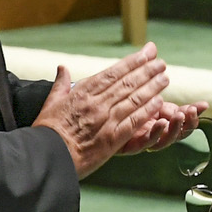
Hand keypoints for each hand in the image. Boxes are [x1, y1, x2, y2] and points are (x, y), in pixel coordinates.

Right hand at [33, 44, 177, 177]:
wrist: (46, 157)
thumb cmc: (46, 131)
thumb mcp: (50, 102)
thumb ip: (60, 84)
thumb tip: (62, 67)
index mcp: (82, 93)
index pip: (112, 73)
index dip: (132, 62)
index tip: (146, 53)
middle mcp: (97, 104)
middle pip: (127, 83)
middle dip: (147, 71)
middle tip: (161, 63)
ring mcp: (106, 120)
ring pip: (134, 99)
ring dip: (152, 87)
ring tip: (165, 78)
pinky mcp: (112, 138)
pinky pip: (134, 121)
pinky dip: (148, 110)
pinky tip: (159, 102)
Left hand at [121, 97, 208, 154]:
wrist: (100, 116)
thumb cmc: (125, 107)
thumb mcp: (151, 103)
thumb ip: (169, 106)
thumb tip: (196, 106)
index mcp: (162, 123)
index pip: (183, 121)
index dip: (194, 115)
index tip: (203, 105)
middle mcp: (155, 134)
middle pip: (178, 134)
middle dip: (188, 123)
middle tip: (191, 111)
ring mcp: (144, 141)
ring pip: (165, 141)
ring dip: (175, 129)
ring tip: (179, 116)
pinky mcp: (131, 146)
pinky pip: (147, 143)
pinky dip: (156, 134)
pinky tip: (161, 122)